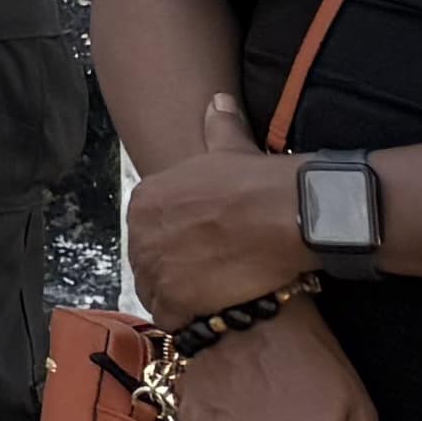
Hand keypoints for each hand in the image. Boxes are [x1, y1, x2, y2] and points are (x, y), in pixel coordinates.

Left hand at [126, 92, 311, 319]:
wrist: (283, 214)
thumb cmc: (256, 182)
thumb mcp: (230, 148)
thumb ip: (217, 127)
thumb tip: (217, 100)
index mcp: (145, 199)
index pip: (149, 231)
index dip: (176, 245)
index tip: (201, 250)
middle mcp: (138, 231)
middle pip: (151, 263)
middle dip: (175, 273)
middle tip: (210, 278)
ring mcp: (152, 266)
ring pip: (158, 293)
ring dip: (181, 298)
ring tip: (214, 297)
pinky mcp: (171, 299)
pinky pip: (172, 318)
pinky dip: (189, 319)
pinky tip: (214, 314)